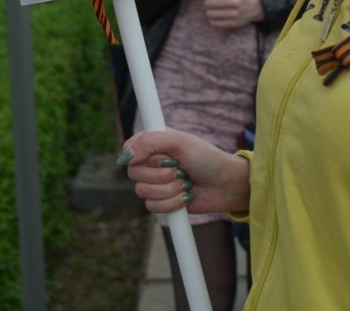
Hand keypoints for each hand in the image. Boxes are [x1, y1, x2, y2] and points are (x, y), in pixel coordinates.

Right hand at [119, 128, 250, 215]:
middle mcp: (152, 162)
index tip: (162, 156)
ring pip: (142, 192)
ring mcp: (156, 183)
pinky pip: (152, 207)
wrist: (224, 185)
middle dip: (161, 174)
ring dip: (169, 189)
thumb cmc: (206, 158)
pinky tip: (185, 195)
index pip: (129, 149)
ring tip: (185, 181)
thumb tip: (125, 157)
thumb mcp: (180, 142)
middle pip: (134, 173)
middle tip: (180, 168)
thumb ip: (150, 142)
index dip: (141, 156)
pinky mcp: (161, 201)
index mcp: (154, 143)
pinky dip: (172, 203)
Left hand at [200, 0, 263, 29]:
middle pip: (208, 3)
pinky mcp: (234, 24)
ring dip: (209, 10)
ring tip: (213, 7)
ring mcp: (234, 14)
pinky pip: (214, 23)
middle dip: (207, 0)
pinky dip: (213, 19)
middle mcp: (234, 1)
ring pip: (210, 13)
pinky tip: (217, 14)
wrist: (255, 6)